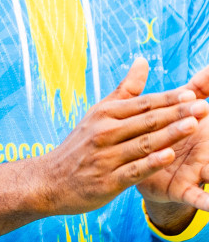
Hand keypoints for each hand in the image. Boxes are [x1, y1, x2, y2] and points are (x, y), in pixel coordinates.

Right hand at [0, 58, 205, 241]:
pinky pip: (133, 170)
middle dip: (176, 113)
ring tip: (193, 125)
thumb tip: (142, 60)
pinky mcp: (107, 180)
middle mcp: (104, 133)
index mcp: (104, 114)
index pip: (143, 103)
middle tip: (203, 106)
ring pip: (143, 144)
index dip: (168, 98)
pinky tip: (169, 156)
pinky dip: (151, 163)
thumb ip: (125, 90)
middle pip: (146, 121)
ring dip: (169, 134)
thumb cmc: (80, 145)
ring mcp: (105, 157)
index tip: (193, 92)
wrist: (48, 180)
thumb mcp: (98, 114)